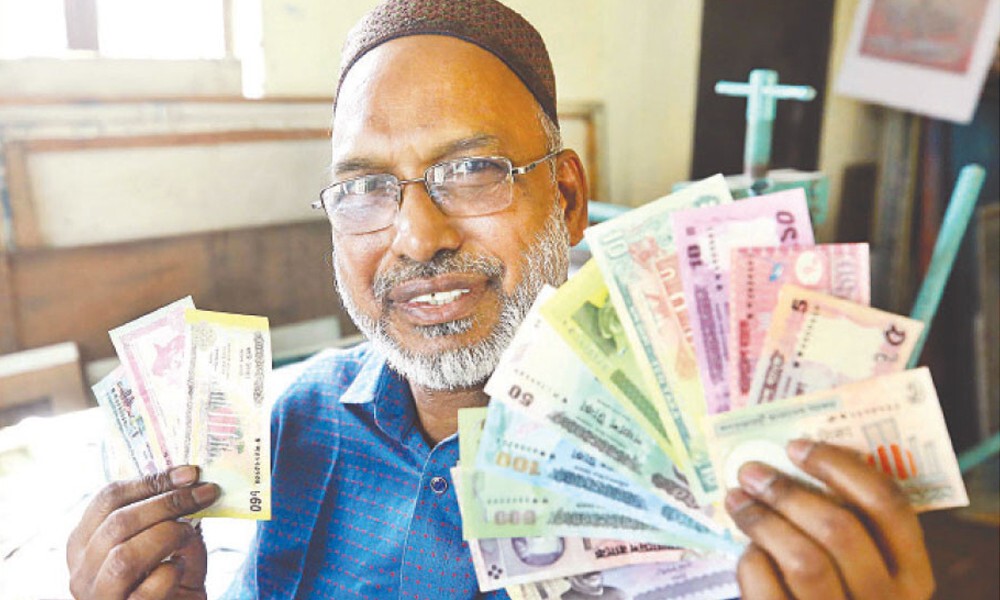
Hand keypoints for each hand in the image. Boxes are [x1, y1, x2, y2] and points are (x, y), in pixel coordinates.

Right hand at [67, 466, 219, 598]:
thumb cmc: (170, 582)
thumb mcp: (167, 544)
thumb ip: (171, 518)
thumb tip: (190, 485)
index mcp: (85, 542)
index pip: (107, 499)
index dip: (150, 481)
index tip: (189, 473)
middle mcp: (82, 571)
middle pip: (118, 522)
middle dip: (167, 502)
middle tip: (204, 494)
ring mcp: (99, 597)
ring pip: (124, 556)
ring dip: (167, 535)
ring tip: (189, 534)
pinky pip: (147, 590)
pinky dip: (170, 573)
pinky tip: (179, 569)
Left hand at [727, 440, 934, 599]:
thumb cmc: (839, 592)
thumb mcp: (864, 565)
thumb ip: (849, 523)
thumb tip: (794, 460)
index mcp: (912, 575)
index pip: (889, 505)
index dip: (839, 467)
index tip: (796, 446)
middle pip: (839, 529)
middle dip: (787, 492)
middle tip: (751, 471)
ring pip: (803, 560)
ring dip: (762, 520)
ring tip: (737, 499)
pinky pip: (769, 587)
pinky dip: (753, 562)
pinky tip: (748, 550)